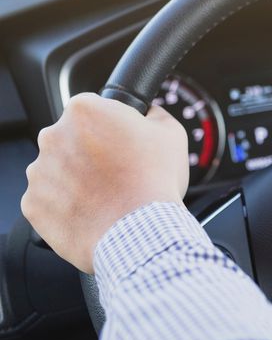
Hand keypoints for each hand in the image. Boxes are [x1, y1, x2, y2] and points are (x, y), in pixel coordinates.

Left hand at [21, 93, 188, 272]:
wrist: (141, 232)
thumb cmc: (155, 182)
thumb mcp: (171, 134)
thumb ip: (153, 114)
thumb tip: (148, 113)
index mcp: (85, 111)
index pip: (92, 108)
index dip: (110, 125)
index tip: (121, 141)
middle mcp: (53, 136)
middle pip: (70, 137)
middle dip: (89, 150)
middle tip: (117, 170)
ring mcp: (39, 171)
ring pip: (57, 169)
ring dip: (76, 178)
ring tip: (106, 195)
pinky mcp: (33, 203)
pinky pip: (48, 199)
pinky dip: (66, 205)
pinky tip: (92, 210)